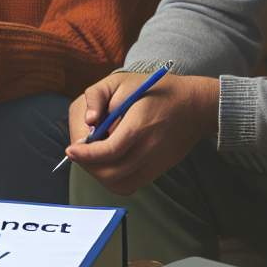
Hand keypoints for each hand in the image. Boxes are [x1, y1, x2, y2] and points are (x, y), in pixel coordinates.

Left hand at [66, 72, 218, 194]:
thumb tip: (88, 121)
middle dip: (87, 164)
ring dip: (97, 174)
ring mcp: (156, 163)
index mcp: (141, 124)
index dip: (86, 154)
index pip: (110, 150)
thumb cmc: (154, 90)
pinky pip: (129, 185)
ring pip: (118, 183)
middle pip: (111, 172)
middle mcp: (150, 148)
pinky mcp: (158, 170)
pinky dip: (112, 179)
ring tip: (91, 157)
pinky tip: (106, 163)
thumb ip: (97, 96)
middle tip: (78, 152)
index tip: (71, 149)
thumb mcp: (121, 81)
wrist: (194, 105)